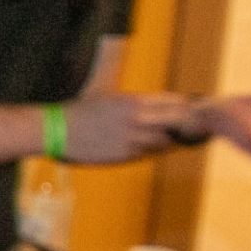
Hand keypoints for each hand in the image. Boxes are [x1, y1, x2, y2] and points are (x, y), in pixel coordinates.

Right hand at [59, 92, 193, 164]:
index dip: (186, 106)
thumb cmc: (82, 111)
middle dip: (184, 124)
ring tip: (162, 138)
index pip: (174, 102)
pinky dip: (150, 150)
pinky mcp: (125, 155)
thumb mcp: (109, 95)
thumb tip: (160, 107)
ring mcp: (133, 139)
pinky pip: (148, 153)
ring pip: (164, 142)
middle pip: (177, 122)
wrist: (58, 130)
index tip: (192, 109)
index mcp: (134, 101)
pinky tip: (141, 146)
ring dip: (166, 140)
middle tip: (187, 127)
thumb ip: (137, 102)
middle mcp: (137, 120)